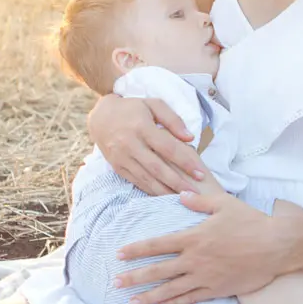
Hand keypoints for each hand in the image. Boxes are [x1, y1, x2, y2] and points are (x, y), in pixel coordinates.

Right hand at [88, 95, 205, 195]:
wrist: (101, 117)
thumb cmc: (132, 109)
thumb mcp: (153, 104)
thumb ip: (172, 119)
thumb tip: (189, 138)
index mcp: (141, 127)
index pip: (168, 148)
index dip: (185, 162)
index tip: (200, 173)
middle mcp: (130, 144)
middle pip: (158, 168)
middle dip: (178, 182)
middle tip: (195, 193)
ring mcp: (122, 157)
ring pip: (147, 178)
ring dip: (166, 191)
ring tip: (183, 199)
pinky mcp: (117, 167)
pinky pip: (136, 181)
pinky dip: (151, 190)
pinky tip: (164, 196)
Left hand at [114, 192, 294, 303]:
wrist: (277, 246)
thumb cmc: (251, 221)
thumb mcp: (223, 203)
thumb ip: (199, 201)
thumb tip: (181, 196)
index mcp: (194, 237)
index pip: (157, 245)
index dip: (136, 250)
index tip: (119, 255)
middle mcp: (196, 259)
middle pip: (158, 270)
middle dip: (135, 278)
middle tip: (116, 283)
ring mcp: (206, 277)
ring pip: (171, 289)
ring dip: (149, 296)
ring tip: (131, 303)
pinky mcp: (218, 289)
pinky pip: (192, 299)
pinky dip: (175, 303)